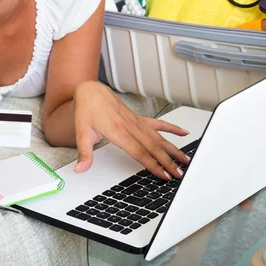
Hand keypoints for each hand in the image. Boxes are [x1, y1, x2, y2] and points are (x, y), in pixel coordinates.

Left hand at [72, 82, 189, 179]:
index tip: (164, 174)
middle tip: (179, 174)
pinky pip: (158, 124)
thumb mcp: (81, 133)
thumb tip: (80, 169)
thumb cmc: (86, 110)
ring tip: (185, 159)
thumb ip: (84, 153)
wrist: (91, 91)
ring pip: (158, 137)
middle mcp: (130, 126)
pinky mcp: (138, 118)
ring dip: (173, 148)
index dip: (153, 164)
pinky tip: (183, 133)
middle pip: (153, 147)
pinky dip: (171, 128)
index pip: (139, 152)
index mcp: (118, 132)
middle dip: (168, 161)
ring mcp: (136, 122)